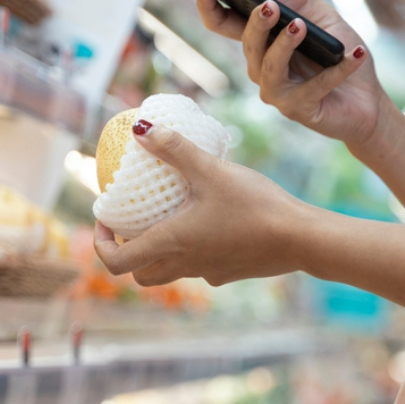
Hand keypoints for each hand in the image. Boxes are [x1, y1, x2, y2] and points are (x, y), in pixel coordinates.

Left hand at [94, 123, 305, 286]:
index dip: (102, 243)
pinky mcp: (230, 273)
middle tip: (132, 222)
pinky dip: (193, 249)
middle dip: (128, 251)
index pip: (117, 262)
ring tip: (170, 218)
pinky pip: (200, 266)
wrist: (302, 239)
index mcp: (171, 244)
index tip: (106, 219)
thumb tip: (141, 129)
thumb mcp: (211, 170)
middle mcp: (185, 265)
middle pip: (140, 273)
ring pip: (169, 272)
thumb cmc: (255, 205)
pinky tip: (212, 221)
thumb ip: (174, 149)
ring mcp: (208, 273)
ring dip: (159, 252)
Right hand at [197, 0, 386, 146]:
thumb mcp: (328, 21)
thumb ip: (305, 2)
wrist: (367, 101)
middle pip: (249, 45)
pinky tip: (353, 54)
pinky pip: (313, 87)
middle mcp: (262, 69)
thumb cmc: (339, 58)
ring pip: (269, 68)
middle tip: (269, 6)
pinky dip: (336, 70)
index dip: (211, 8)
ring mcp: (277, 93)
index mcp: (262, 43)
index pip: (227, 25)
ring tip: (300, 27)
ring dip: (284, 46)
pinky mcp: (298, 110)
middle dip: (257, 24)